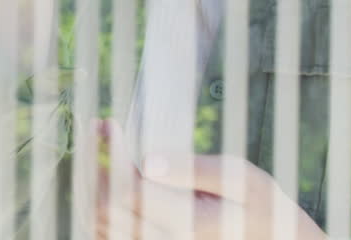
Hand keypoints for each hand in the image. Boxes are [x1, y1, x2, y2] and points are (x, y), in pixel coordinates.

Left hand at [93, 122, 325, 238]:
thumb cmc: (259, 208)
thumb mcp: (240, 180)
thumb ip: (193, 170)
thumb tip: (148, 161)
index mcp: (188, 224)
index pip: (129, 190)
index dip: (111, 153)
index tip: (108, 123)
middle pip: (105, 208)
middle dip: (93, 161)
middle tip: (93, 127)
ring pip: (100, 225)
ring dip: (90, 182)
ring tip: (94, 145)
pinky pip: (107, 235)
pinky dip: (95, 205)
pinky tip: (103, 176)